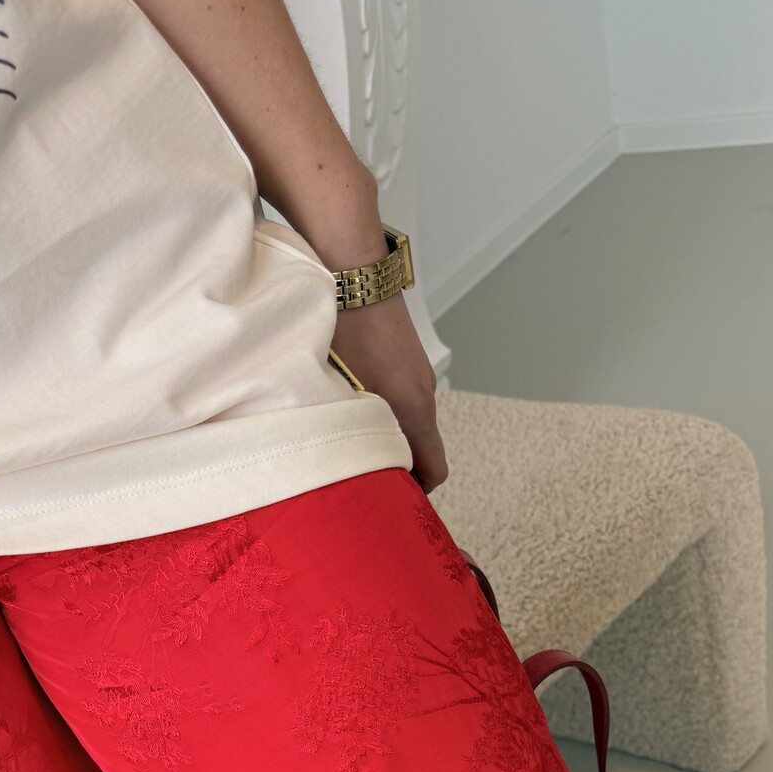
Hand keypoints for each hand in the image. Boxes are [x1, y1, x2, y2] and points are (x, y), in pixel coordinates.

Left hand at [331, 295, 448, 490]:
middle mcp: (424, 393)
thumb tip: (345, 472)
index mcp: (414, 410)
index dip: (414, 492)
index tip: (390, 499)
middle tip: (360, 473)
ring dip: (390, 434)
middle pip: (422, 449)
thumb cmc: (340, 332)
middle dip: (397, 467)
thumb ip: (349, 438)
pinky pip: (405, 396)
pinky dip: (388, 408)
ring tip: (351, 433)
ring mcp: (419, 372)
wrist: (352, 272)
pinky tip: (354, 400)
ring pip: (411, 422)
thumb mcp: (338, 395)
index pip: (434, 471)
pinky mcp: (408, 357)